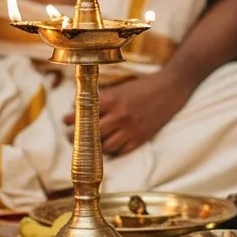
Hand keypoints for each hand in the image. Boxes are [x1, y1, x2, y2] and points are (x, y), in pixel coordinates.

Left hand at [65, 72, 188, 155]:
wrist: (170, 88)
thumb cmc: (143, 86)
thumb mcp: (120, 87)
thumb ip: (102, 98)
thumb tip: (79, 106)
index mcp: (112, 99)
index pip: (85, 114)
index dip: (71, 120)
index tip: (65, 122)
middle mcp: (120, 115)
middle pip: (91, 133)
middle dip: (78, 137)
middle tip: (72, 137)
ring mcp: (131, 129)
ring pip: (105, 146)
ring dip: (96, 146)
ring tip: (90, 144)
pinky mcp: (141, 138)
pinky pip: (121, 151)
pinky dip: (113, 150)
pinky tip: (109, 146)